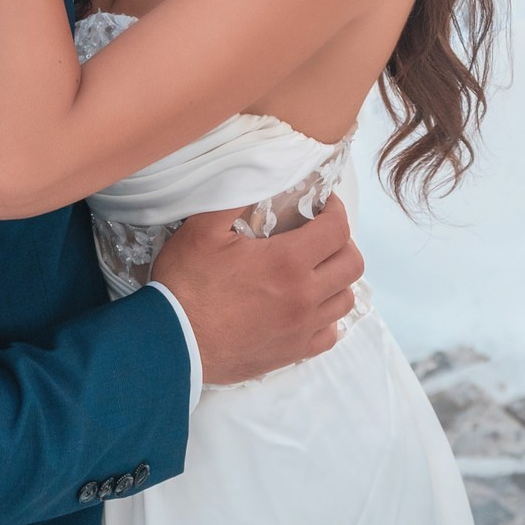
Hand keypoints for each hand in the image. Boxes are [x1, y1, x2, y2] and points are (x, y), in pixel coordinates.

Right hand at [152, 193, 363, 385]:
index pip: (337, 230)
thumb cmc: (186, 284)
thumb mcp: (202, 229)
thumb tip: (258, 170)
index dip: (335, 210)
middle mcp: (304, 296)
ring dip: (337, 278)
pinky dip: (327, 316)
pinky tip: (307, 306)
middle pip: (352, 264)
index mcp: (287, 262)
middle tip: (320, 234)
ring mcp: (301, 328)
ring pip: (345, 299)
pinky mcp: (292, 353)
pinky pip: (330, 334)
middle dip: (342, 241)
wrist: (173, 343)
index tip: (323, 204)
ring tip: (315, 269)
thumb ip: (235, 195)